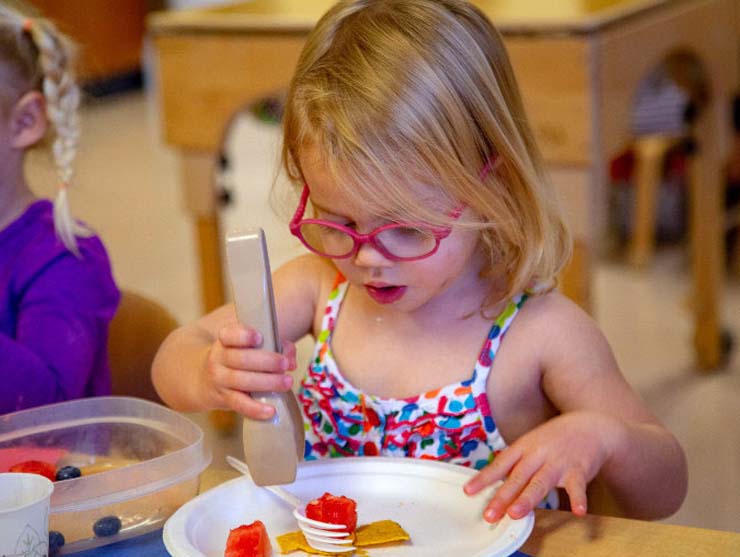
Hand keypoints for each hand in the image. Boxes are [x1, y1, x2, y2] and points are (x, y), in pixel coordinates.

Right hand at [203, 320, 296, 419]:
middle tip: (285, 364)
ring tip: (286, 382)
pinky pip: (239, 404)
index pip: (229, 335)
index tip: (259, 337)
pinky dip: (255, 409)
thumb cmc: (236, 358)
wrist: (204, 380)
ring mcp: (219, 379)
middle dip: (266, 361)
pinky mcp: (223, 398)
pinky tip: (270, 411)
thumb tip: (291, 360)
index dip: (244, 336)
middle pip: (241, 359)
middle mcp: (218, 358)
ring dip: (267, 382)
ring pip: (241, 380)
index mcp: (225, 340)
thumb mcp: (248, 346)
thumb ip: (274, 346)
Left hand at [464, 412, 621, 520]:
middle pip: (517, 477)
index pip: (500, 464)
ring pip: (541, 482)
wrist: (591, 426)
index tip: (469, 491)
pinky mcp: (579, 470)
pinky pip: (578, 487)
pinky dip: (578, 499)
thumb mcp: (531, 444)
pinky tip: (577, 511)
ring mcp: (558, 462)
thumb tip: (494, 485)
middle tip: (490, 514)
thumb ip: (516, 464)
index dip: (484, 478)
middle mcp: (538, 454)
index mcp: (524, 447)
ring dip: (527, 499)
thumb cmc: (555, 439)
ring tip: (516, 513)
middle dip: (502, 496)